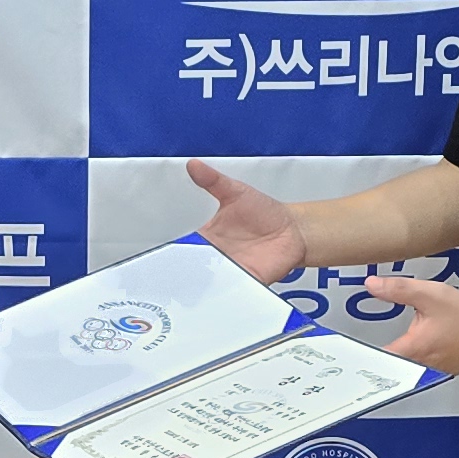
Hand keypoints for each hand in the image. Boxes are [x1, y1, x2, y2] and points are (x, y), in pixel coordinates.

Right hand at [186, 159, 305, 284]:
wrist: (293, 229)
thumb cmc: (266, 212)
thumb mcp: (236, 192)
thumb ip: (213, 180)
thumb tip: (194, 165)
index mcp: (209, 238)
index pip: (185, 248)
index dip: (174, 252)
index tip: (165, 254)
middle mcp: (218, 257)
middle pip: (195, 270)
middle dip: (186, 273)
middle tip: (179, 273)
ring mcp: (232, 270)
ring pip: (212, 284)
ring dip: (205, 286)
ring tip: (198, 284)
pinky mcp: (249, 280)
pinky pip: (235, 291)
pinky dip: (229, 292)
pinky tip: (224, 290)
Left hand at [364, 273, 458, 374]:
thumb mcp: (430, 294)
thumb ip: (398, 289)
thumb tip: (373, 285)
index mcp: (413, 349)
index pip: (375, 359)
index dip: (358, 353)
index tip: (347, 349)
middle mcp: (419, 366)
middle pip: (386, 364)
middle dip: (373, 353)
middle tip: (357, 347)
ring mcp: (429, 371)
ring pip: (402, 365)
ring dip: (393, 354)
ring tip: (383, 346)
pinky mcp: (439, 370)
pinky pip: (417, 365)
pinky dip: (411, 356)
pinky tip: (413, 344)